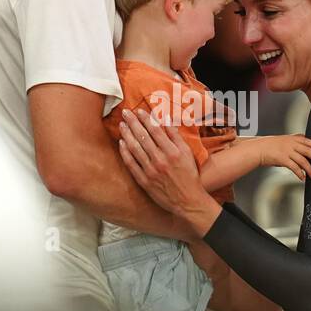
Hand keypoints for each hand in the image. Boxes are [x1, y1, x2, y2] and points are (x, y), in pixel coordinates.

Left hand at [118, 108, 219, 235]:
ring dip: (127, 134)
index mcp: (172, 151)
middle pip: (143, 136)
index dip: (146, 118)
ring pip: (135, 148)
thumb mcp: (187, 154)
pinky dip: (125, 152)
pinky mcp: (144, 181)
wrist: (187, 200)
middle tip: (125, 112)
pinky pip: (131, 164)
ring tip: (121, 124)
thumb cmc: (189, 176)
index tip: (139, 110)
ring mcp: (151, 171)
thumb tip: (165, 120)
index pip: (156, 130)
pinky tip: (121, 143)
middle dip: (133, 122)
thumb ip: (176, 137)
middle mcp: (160, 160)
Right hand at [257, 134, 310, 180]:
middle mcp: (291, 144)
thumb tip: (302, 149)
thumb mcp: (282, 140)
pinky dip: (300, 173)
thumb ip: (292, 143)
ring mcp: (287, 151)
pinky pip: (294, 167)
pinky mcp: (283, 159)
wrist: (258, 149)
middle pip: (308, 151)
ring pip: (303, 160)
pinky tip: (302, 177)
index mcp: (292, 139)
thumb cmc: (269, 146)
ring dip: (310, 169)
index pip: (307, 141)